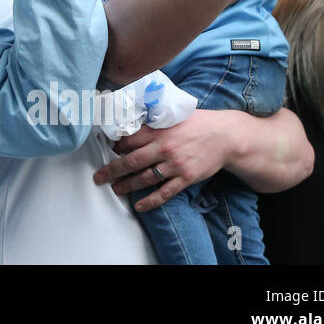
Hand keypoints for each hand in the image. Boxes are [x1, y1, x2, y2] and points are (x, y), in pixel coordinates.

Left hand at [92, 110, 230, 211]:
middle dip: (112, 170)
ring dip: (127, 185)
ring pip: (145, 178)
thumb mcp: (172, 117)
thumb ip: (153, 123)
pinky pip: (165, 193)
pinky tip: (139, 205)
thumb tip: (131, 123)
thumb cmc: (197, 124)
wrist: (225, 136)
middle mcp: (164, 148)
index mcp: (158, 131)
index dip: (115, 147)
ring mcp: (175, 164)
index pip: (129, 140)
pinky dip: (150, 201)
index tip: (107, 151)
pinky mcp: (186, 178)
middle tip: (99, 177)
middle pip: (131, 161)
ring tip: (116, 189)